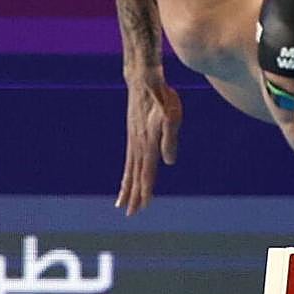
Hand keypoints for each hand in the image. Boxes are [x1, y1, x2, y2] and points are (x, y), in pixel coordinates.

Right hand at [116, 77, 181, 215]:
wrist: (143, 79)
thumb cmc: (162, 96)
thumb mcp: (172, 115)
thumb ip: (170, 139)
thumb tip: (169, 162)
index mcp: (148, 144)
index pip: (147, 173)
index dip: (145, 191)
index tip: (141, 208)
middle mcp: (138, 145)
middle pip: (135, 175)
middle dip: (133, 196)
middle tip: (129, 213)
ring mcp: (133, 140)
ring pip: (130, 169)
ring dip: (126, 187)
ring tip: (121, 202)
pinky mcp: (133, 134)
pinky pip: (129, 159)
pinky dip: (126, 172)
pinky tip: (127, 177)